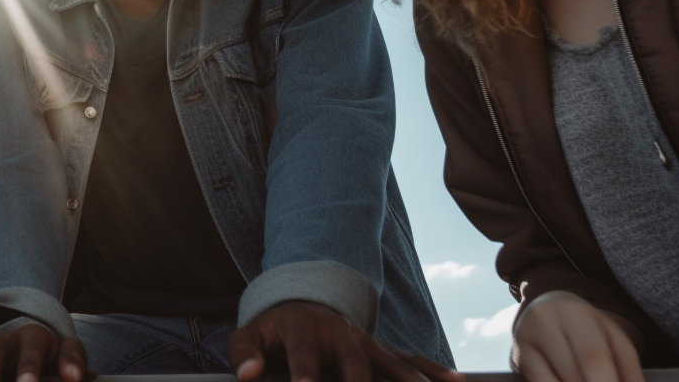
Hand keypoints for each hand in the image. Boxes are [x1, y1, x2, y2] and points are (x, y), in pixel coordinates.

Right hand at [0, 322, 89, 381]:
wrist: (18, 339)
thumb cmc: (46, 355)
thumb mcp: (64, 354)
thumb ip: (74, 364)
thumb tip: (84, 376)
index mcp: (42, 339)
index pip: (52, 349)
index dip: (59, 364)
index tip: (69, 378)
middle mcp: (17, 339)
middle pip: (18, 352)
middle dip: (25, 369)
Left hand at [228, 300, 463, 381]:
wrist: (300, 304)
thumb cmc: (272, 330)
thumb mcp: (249, 335)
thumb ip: (244, 353)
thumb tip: (247, 375)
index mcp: (302, 330)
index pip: (303, 355)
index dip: (305, 373)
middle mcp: (338, 334)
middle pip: (354, 365)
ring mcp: (363, 342)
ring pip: (390, 364)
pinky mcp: (379, 350)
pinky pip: (410, 360)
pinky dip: (434, 371)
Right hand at [513, 291, 642, 381]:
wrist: (549, 310)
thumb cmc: (590, 331)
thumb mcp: (615, 341)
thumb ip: (629, 371)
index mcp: (575, 312)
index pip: (592, 357)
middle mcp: (543, 320)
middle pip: (574, 375)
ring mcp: (524, 338)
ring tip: (586, 379)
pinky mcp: (518, 357)